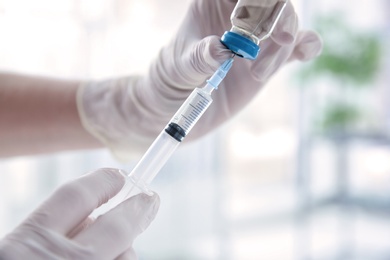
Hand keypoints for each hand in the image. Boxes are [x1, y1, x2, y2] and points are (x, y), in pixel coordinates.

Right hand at [0, 168, 159, 259]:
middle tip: (149, 199)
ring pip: (127, 257)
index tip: (119, 176)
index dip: (102, 182)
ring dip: (126, 250)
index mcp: (28, 244)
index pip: (76, 196)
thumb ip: (53, 232)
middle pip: (115, 227)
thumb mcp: (17, 252)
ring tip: (110, 252)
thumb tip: (98, 214)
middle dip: (137, 210)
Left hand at [77, 0, 321, 160]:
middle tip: (276, 41)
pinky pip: (299, 45)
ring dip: (283, 45)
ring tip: (257, 75)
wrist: (180, 103)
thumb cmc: (174, 77)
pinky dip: (307, 45)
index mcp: (214, 1)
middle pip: (273, 1)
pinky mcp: (271, 57)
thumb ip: (199, 58)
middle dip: (278, 17)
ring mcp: (258, 36)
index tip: (253, 25)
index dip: (256, 0)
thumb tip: (220, 48)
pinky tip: (304, 53)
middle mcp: (240, 14)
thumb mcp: (180, 67)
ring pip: (288, 23)